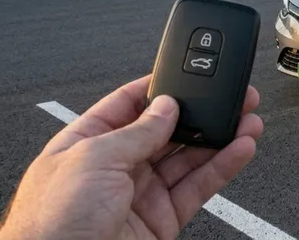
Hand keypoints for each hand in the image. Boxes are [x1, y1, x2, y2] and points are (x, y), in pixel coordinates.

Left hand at [0, 76, 263, 239]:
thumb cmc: (51, 223)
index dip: (160, 88)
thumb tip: (166, 106)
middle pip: (167, 131)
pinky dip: (222, 168)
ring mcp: (140, 194)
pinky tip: (240, 149)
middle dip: (200, 113)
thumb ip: (136, 131)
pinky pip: (198, 188)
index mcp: (88, 143)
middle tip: (231, 96)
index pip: (129, 105)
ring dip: (220, 138)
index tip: (189, 74)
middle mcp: (116, 167)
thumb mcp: (93, 159)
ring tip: (247, 120)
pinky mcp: (162, 220)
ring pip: (189, 159)